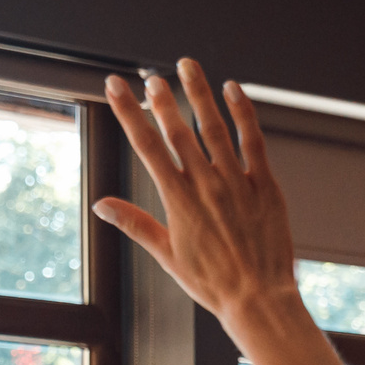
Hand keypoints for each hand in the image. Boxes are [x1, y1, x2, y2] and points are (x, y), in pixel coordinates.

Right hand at [94, 61, 296, 331]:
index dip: (129, 112)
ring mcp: (236, 182)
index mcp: (177, 200)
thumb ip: (135, 223)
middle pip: (178, 130)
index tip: (116, 86)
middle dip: (162, 98)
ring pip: (213, 127)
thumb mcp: (166, 256)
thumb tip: (100, 205)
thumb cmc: (212, 283)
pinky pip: (252, 139)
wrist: (258, 298)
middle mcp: (205, 185)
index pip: (146, 145)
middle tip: (149, 75)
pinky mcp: (265, 184)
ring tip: (186, 66)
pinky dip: (242, 112)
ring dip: (199, 93)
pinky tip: (232, 90)